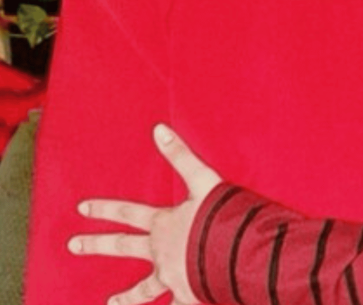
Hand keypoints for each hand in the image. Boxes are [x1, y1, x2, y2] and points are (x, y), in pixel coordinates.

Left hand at [68, 124, 221, 304]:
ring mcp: (171, 277)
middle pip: (123, 247)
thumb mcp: (203, 179)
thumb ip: (181, 155)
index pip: (128, 213)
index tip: (82, 207)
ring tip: (110, 304)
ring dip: (126, 298)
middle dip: (97, 244)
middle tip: (73, 244)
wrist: (235, 250)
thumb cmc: (220, 214)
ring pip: (144, 290)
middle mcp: (160, 252)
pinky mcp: (188, 296)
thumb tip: (158, 128)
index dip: (105, 208)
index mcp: (163, 224)